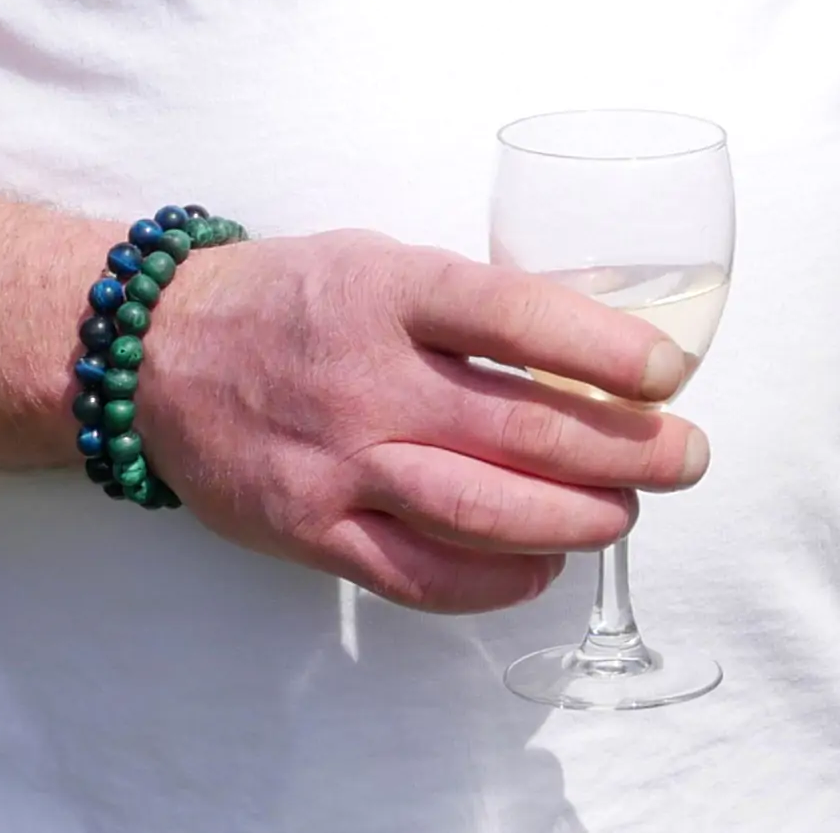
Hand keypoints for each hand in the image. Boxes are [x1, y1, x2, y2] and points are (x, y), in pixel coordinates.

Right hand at [135, 228, 708, 613]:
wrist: (155, 352)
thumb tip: (591, 331)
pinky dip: (495, 580)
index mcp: (391, 292)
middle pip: (522, 427)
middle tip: (684, 457)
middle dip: (625, 451)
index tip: (670, 372)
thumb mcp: (382, 259)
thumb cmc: (292, 299)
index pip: (518, 316)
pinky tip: (542, 568)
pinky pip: (420, 574)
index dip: (606, 350)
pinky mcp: (311, 530)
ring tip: (626, 516)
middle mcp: (368, 380)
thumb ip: (469, 300)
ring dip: (576, 521)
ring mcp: (338, 463)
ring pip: (482, 510)